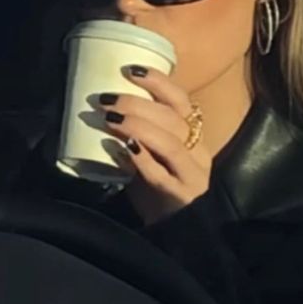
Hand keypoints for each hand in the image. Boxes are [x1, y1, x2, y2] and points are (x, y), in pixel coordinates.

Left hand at [99, 67, 211, 224]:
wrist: (177, 234)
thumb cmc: (160, 191)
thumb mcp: (153, 157)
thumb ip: (138, 135)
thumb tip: (104, 109)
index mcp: (194, 137)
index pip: (182, 101)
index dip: (158, 82)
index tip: (130, 69)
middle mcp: (198, 152)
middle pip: (173, 119)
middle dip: (137, 104)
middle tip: (106, 98)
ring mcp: (192, 176)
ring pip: (170, 143)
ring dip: (137, 127)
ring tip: (109, 119)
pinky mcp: (180, 198)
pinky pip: (160, 175)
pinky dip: (141, 160)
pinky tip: (122, 149)